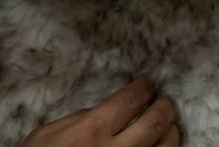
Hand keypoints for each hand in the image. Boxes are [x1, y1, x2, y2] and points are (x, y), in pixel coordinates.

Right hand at [21, 77, 179, 146]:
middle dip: (164, 106)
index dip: (142, 88)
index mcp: (91, 132)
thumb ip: (78, 118)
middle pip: (155, 122)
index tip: (146, 84)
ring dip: (172, 132)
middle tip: (164, 100)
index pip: (130, 100)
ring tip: (170, 124)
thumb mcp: (46, 135)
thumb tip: (104, 110)